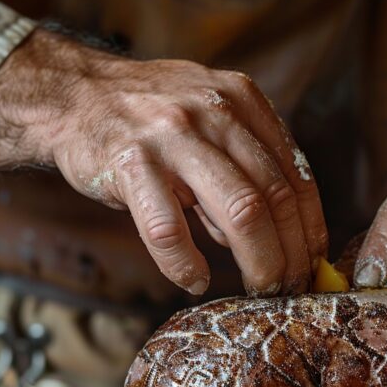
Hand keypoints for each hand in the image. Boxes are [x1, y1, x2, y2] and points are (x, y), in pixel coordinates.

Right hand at [0, 29, 327, 296]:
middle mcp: (214, 112)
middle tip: (290, 288)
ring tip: (259, 290)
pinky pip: (169, 230)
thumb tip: (278, 234)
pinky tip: (195, 279)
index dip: (310, 227)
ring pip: (240, 213)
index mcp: (242, 101)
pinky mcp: (130, 164)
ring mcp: (172, 136)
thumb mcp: (210, 121)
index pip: (294, 174)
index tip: (311, 262)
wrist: (74, 96)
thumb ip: (245, 166)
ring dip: (258, 262)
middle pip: (274, 198)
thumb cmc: (150, 121)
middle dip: (290, 253)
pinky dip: (186, 265)